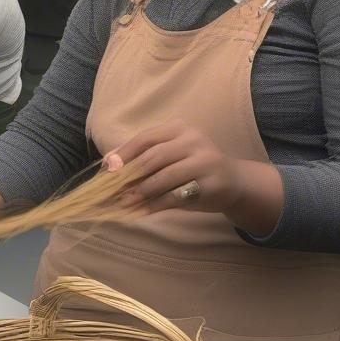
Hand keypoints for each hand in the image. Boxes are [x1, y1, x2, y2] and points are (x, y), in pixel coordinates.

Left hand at [109, 119, 282, 234]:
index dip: (124, 154)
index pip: (146, 138)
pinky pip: (178, 196)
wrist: (232, 181)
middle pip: (154, 157)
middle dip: (130, 175)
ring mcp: (206, 161)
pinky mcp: (212, 184)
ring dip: (141, 192)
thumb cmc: (190, 167)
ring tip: (125, 202)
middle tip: (112, 190)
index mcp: (179, 128)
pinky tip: (142, 211)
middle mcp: (193, 140)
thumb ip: (143, 157)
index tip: (107, 169)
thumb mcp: (169, 155)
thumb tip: (108, 166)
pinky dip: (156, 205)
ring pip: (165, 177)